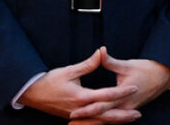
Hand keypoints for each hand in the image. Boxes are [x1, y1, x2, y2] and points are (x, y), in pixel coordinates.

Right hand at [18, 48, 139, 122]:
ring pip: (100, 120)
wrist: (30, 94)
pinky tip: (112, 120)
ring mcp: (77, 115)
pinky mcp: (73, 116)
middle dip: (123, 115)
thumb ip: (88, 64)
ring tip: (130, 119)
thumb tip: (101, 52)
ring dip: (115, 120)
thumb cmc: (48, 81)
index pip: (106, 95)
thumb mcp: (69, 70)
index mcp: (81, 97)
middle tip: (138, 113)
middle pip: (106, 114)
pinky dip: (103, 122)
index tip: (135, 88)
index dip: (122, 91)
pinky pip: (92, 122)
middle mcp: (80, 109)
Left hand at [73, 49, 169, 118]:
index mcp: (122, 95)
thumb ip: (110, 61)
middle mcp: (125, 106)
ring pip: (108, 120)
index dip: (86, 109)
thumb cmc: (146, 69)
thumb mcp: (127, 65)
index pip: (101, 105)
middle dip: (86, 122)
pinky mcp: (129, 110)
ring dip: (94, 124)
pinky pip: (114, 119)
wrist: (164, 76)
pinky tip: (95, 123)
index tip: (73, 113)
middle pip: (103, 117)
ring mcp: (128, 110)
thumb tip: (100, 51)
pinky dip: (104, 121)